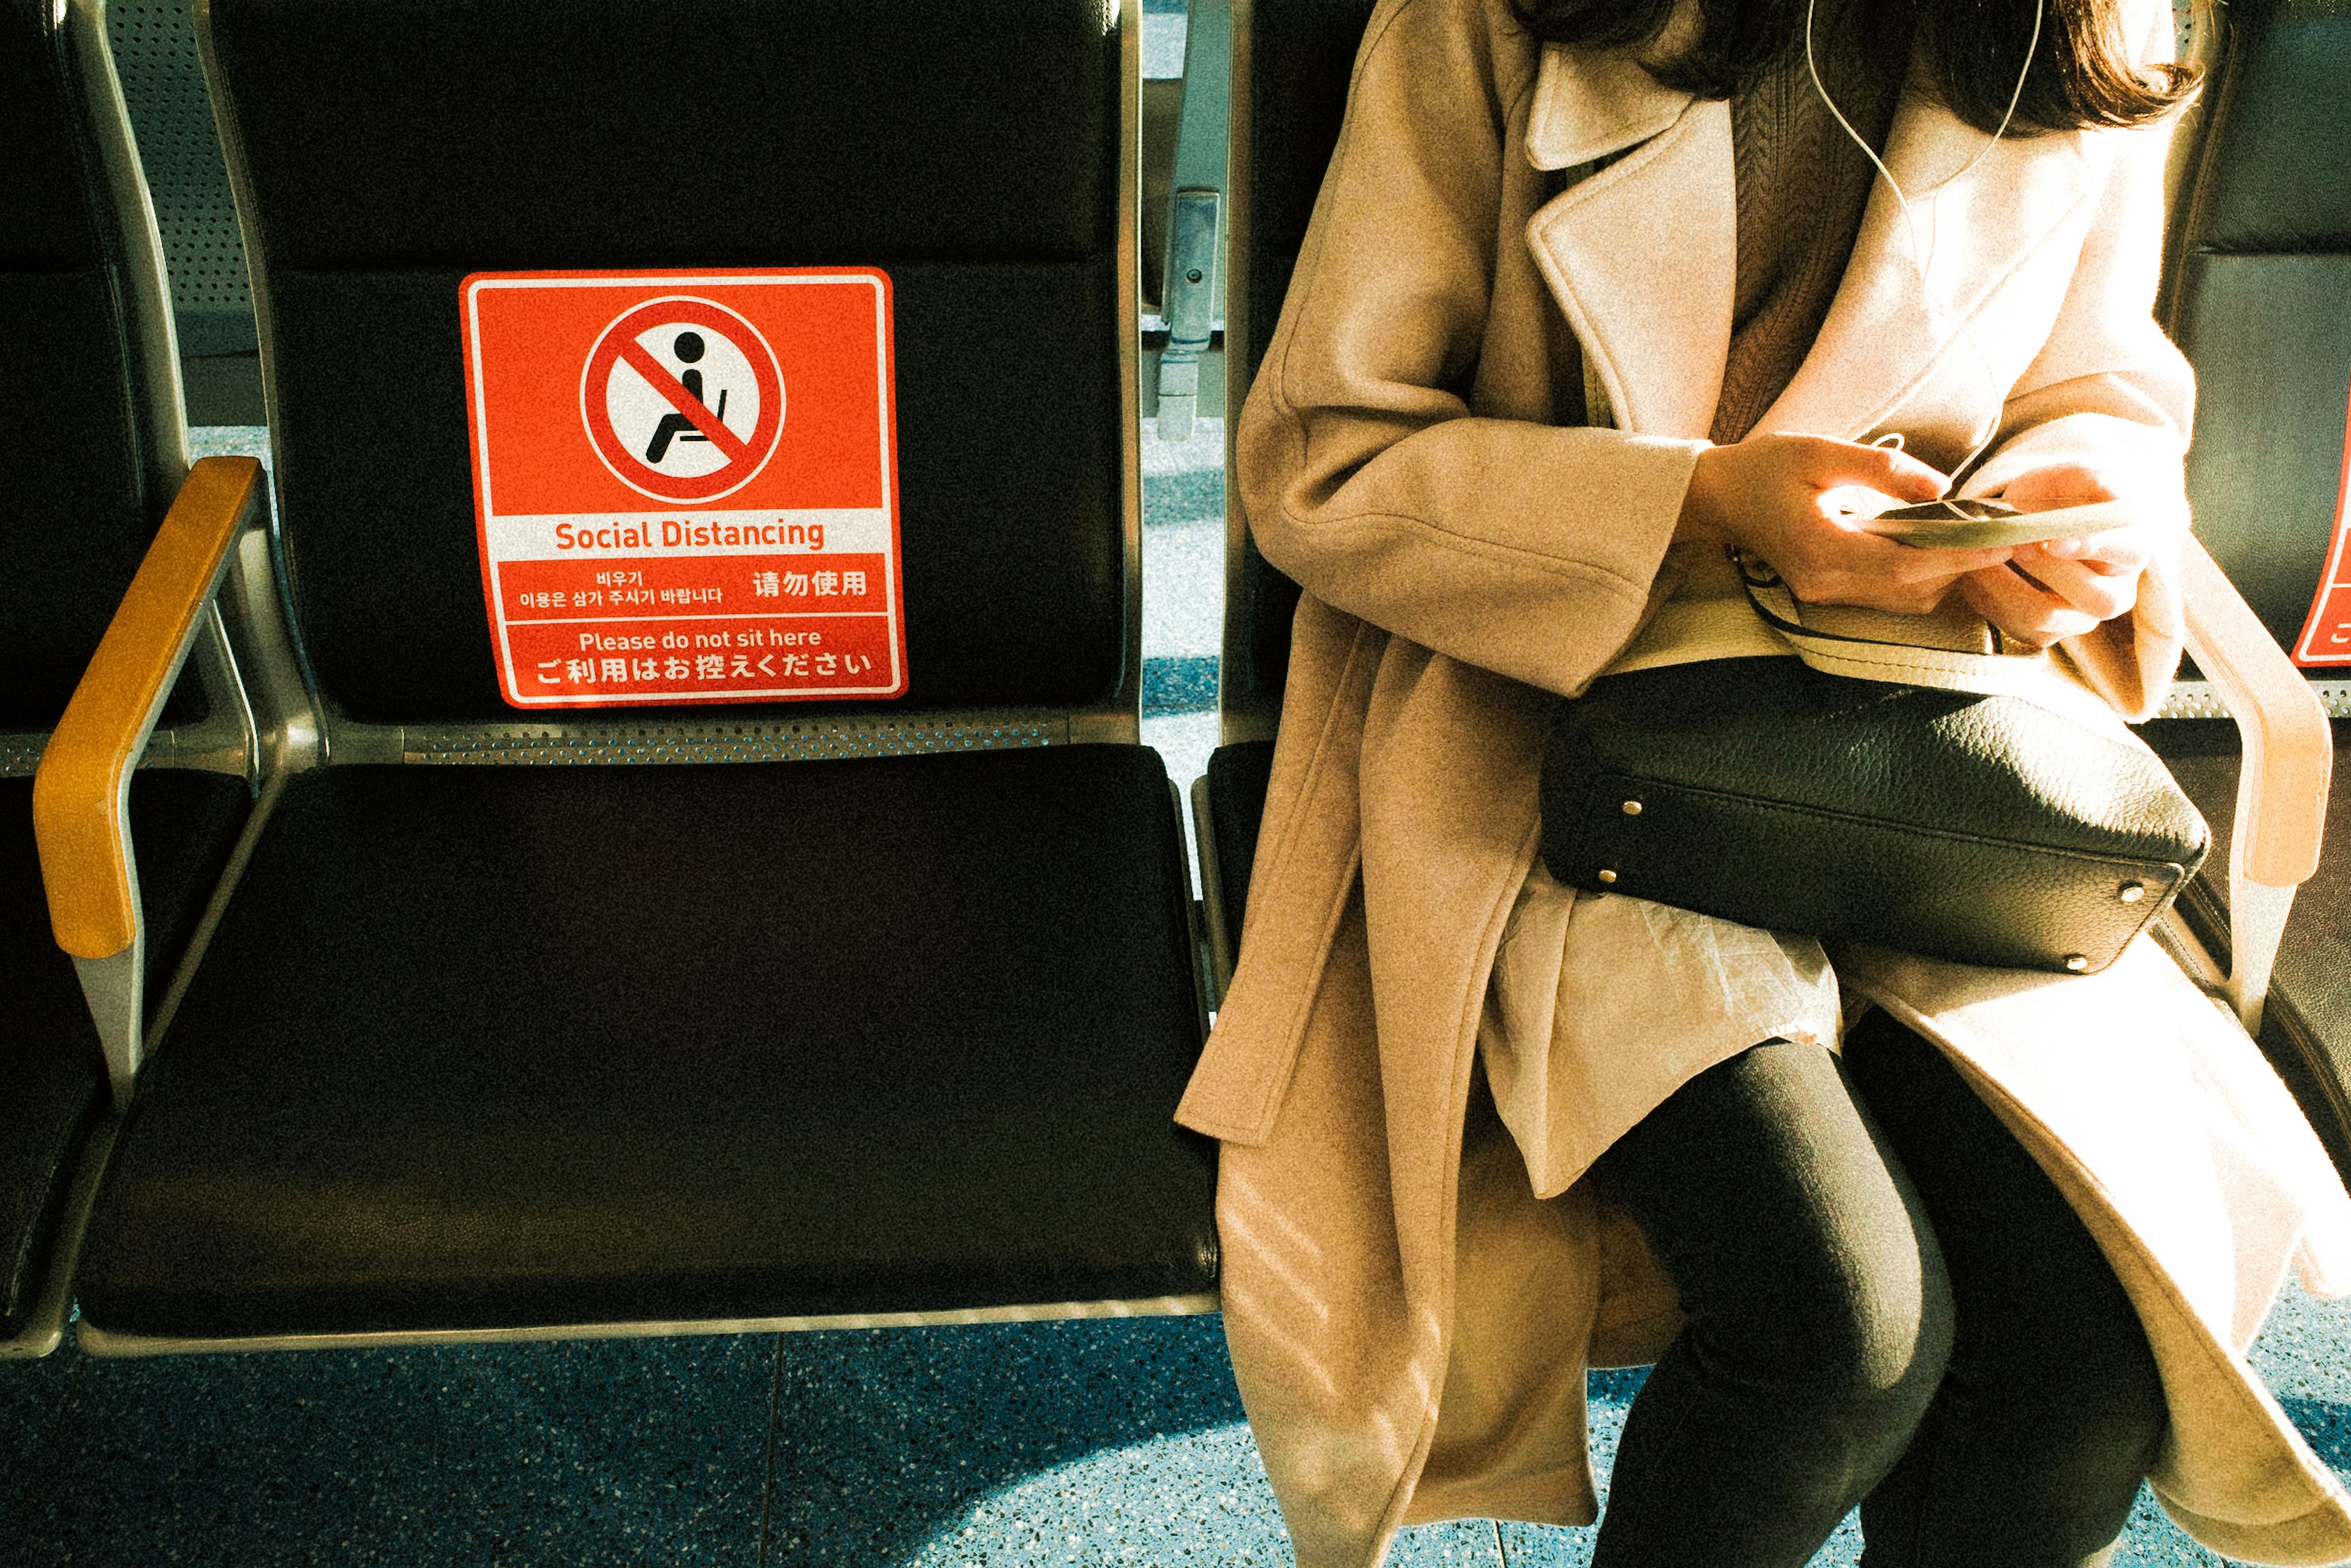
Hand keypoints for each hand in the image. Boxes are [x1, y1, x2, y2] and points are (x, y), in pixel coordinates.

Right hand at [1677, 434, 2015, 615]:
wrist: (1718, 499)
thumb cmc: (1763, 470)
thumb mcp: (1819, 452)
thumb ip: (1882, 469)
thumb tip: (1942, 488)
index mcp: (1820, 550)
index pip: (1904, 565)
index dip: (1957, 556)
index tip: (1999, 541)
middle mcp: (1824, 583)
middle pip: (1912, 589)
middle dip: (1960, 565)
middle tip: (2000, 535)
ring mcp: (1825, 593)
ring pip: (1905, 599)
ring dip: (1943, 573)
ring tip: (1973, 538)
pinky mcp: (1829, 592)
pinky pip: (1889, 595)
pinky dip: (1922, 576)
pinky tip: (1937, 547)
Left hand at [1957, 465, 2171, 646]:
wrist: (2021, 521)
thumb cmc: (2055, 498)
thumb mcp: (2069, 478)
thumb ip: (2089, 480)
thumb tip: (2111, 491)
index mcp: (2131, 547)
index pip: (2127, 551)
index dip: (2093, 547)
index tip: (2055, 541)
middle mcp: (2115, 592)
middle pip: (2097, 598)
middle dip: (2049, 571)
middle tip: (2014, 545)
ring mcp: (2079, 619)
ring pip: (2046, 616)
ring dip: (2008, 586)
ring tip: (1985, 557)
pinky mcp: (2044, 634)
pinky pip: (2015, 626)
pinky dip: (1989, 598)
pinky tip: (1977, 573)